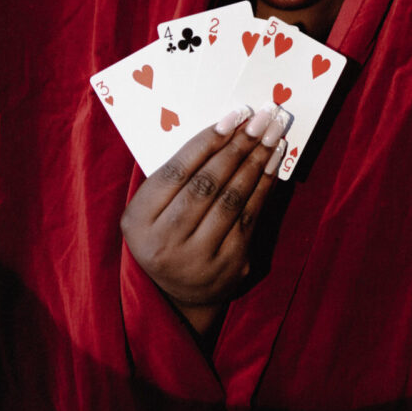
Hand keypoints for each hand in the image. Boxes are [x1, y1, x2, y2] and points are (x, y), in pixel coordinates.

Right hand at [120, 104, 289, 334]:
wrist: (177, 295)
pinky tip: (274, 160)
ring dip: (256, 160)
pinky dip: (265, 184)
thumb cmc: (164, 233)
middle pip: (207, 184)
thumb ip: (174, 176)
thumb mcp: (151, 208)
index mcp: (138, 222)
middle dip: (238, 145)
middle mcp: (165, 243)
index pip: (176, 173)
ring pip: (232, 198)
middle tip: (262, 116)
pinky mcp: (230, 265)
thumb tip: (223, 128)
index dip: (207, 141)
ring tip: (273, 131)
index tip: (233, 115)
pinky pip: (251, 216)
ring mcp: (199, 258)